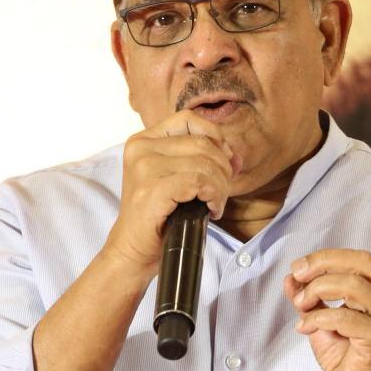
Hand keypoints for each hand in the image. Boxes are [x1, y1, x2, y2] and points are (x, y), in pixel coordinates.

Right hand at [106, 111, 240, 275]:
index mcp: (143, 140)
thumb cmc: (159, 218)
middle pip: (202, 143)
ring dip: (220, 187)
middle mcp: (141, 148)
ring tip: (214, 205)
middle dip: (223, 170)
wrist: (133, 251)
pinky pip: (200, 182)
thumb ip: (203, 160)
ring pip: (205, 164)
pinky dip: (214, 197)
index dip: (215, 137)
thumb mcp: (179, 180)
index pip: (189, 120)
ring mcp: (144, 167)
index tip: (225, 164)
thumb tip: (236, 156)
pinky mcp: (152, 189)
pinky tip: (210, 211)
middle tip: (219, 195)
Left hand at [284, 248, 370, 370]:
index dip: (327, 257)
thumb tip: (290, 277)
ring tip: (302, 307)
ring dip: (317, 291)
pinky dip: (317, 318)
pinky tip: (305, 328)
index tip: (299, 267)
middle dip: (322, 266)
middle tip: (297, 277)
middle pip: (359, 265)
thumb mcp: (322, 320)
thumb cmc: (348, 359)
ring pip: (351, 286)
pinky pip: (343, 316)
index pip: (361, 259)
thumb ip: (310, 298)